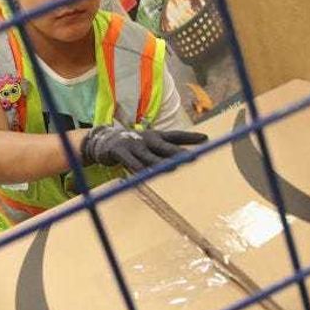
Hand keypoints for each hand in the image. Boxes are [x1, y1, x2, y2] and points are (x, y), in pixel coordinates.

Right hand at [80, 125, 207, 171]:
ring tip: (172, 169)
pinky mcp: (120, 152)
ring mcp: (133, 145)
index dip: (190, 137)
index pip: (176, 135)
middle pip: (165, 146)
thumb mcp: (150, 144)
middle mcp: (147, 139)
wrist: (104, 141)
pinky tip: (144, 174)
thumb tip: (185, 159)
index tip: (206, 138)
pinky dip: (137, 168)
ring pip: (149, 156)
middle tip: (193, 158)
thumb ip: (165, 150)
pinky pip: (130, 162)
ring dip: (160, 163)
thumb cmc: (134, 145)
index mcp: (156, 135)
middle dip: (179, 153)